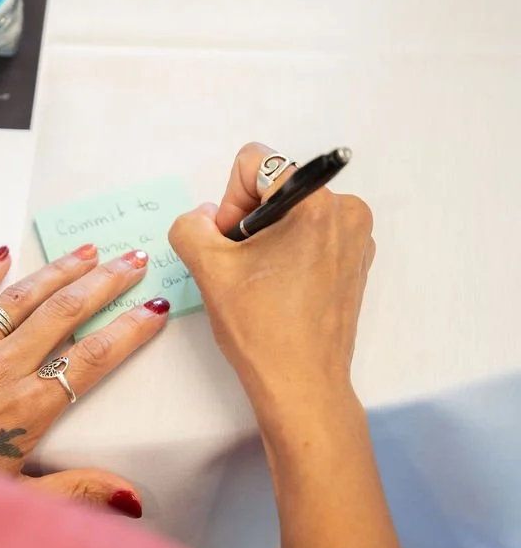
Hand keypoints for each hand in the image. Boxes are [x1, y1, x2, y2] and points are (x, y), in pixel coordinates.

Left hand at [0, 246, 170, 531]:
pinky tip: (2, 254)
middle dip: (103, 284)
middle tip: (132, 259)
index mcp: (25, 410)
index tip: (152, 309)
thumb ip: (75, 492)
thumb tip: (130, 496)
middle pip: (62, 315)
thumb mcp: (13, 500)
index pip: (92, 359)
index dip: (129, 332)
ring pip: (19, 300)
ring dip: (56, 272)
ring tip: (85, 252)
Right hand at [168, 143, 375, 437]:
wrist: (302, 385)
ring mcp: (357, 237)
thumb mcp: (208, 269)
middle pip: (274, 187)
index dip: (230, 201)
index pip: (254, 163)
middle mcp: (346, 210)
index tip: (231, 243)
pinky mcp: (356, 261)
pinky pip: (311, 235)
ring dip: (267, 238)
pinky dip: (289, 252)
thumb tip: (206, 218)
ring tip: (261, 282)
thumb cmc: (260, 328)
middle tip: (241, 268)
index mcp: (316, 202)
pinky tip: (280, 289)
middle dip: (249, 221)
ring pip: (292, 213)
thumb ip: (191, 226)